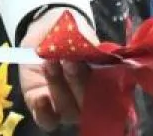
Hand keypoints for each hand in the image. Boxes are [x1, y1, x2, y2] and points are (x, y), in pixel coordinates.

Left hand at [18, 7, 95, 130]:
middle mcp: (86, 101)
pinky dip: (44, 111)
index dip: (105, 86)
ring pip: (67, 110)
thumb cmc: (71, 36)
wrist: (46, 32)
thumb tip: (97, 53)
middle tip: (70, 60)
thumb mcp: (83, 36)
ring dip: (59, 86)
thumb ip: (92, 47)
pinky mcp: (43, 108)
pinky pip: (46, 120)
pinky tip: (41, 98)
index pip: (111, 96)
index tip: (96, 65)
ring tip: (50, 62)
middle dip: (79, 82)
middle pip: (87, 105)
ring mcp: (65, 107)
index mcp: (103, 85)